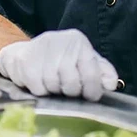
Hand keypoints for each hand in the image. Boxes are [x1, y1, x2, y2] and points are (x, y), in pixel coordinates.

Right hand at [0, 29, 118, 100]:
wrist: (24, 54)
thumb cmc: (60, 60)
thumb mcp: (83, 61)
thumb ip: (101, 71)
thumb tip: (111, 84)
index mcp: (78, 41)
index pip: (91, 72)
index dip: (92, 90)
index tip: (89, 95)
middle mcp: (60, 41)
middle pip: (72, 82)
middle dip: (70, 91)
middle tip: (66, 87)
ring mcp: (41, 49)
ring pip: (54, 85)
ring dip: (54, 91)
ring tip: (53, 83)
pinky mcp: (25, 60)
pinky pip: (38, 88)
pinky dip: (40, 91)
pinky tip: (40, 82)